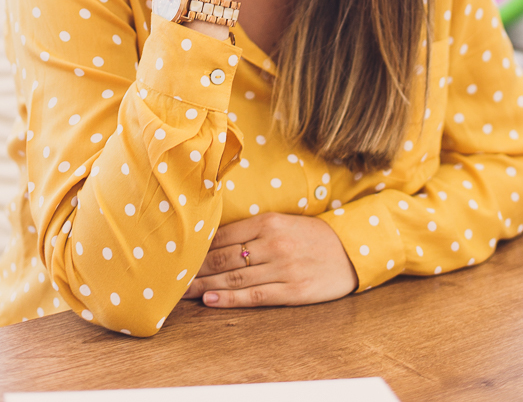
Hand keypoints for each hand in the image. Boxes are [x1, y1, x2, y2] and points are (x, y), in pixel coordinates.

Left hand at [182, 213, 357, 307]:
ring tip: (183, 291)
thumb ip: (254, 229)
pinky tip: (210, 300)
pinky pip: (254, 296)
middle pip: (224, 257)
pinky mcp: (292, 291)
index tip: (179, 255)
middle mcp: (273, 243)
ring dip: (205, 285)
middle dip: (196, 268)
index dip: (199, 248)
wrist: (350, 250)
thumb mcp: (284, 222)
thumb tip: (215, 240)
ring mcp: (283, 268)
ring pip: (235, 277)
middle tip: (172, 277)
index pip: (224, 235)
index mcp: (269, 222)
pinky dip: (229, 298)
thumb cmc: (312, 236)